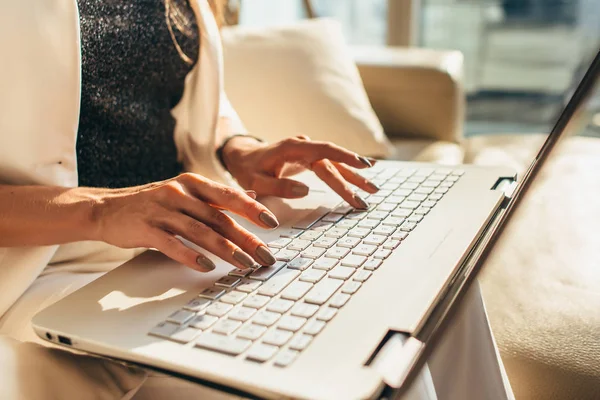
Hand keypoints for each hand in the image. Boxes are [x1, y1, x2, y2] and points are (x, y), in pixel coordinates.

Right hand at [92, 173, 279, 272]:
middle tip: (265, 255)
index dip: (252, 209)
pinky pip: (172, 243)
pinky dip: (190, 255)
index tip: (272, 223)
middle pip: (219, 217)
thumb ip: (218, 197)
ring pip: (200, 230)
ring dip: (225, 249)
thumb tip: (252, 195)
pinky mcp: (146, 228)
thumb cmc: (152, 203)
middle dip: (246, 238)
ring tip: (244, 264)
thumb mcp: (186, 193)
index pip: (229, 196)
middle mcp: (180, 193)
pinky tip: (207, 266)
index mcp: (193, 183)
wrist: (107, 209)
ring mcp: (162, 210)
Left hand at [222, 136, 378, 208]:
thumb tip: (305, 190)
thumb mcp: (256, 182)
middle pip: (334, 162)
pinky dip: (347, 170)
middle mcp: (304, 146)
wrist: (243, 157)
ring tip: (373, 189)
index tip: (363, 166)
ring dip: (354, 175)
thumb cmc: (248, 170)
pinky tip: (364, 173)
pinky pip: (332, 163)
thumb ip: (278, 187)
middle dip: (353, 178)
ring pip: (336, 163)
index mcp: (293, 148)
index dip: (345, 157)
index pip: (324, 151)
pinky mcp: (310, 157)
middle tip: (370, 194)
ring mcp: (308, 151)